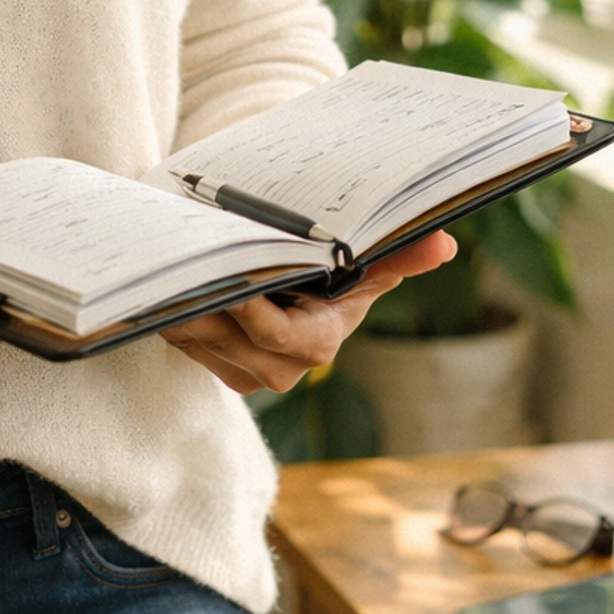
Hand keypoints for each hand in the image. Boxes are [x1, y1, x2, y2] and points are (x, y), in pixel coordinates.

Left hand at [160, 229, 458, 394]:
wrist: (293, 288)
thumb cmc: (331, 272)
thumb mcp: (361, 263)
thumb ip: (396, 257)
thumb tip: (444, 244)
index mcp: (319, 342)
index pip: (285, 339)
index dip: (258, 317)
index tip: (237, 284)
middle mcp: (281, 367)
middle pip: (234, 339)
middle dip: (210, 306)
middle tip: (188, 268)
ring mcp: (242, 369)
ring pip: (202, 338)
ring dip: (185, 305)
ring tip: (171, 268)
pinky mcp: (211, 363)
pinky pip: (186, 340)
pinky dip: (176, 310)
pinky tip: (168, 281)